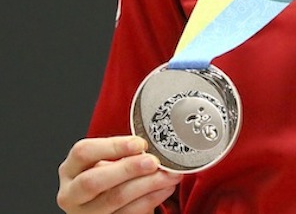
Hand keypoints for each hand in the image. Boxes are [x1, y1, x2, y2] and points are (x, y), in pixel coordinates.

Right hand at [56, 136, 180, 213]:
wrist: (107, 206)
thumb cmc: (110, 178)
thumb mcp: (108, 162)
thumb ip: (125, 153)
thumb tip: (155, 145)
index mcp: (71, 170)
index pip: (83, 152)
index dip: (113, 146)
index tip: (140, 143)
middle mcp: (72, 194)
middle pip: (93, 181)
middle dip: (128, 169)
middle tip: (154, 162)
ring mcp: (86, 213)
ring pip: (114, 198)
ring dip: (147, 184)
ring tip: (169, 174)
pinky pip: (129, 213)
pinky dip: (151, 199)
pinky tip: (165, 188)